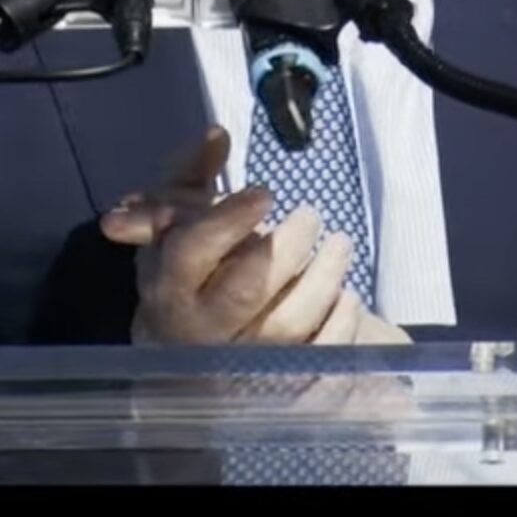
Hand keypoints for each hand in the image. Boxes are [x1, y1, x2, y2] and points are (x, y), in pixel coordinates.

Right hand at [100, 127, 377, 345]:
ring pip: (291, 321)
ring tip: (340, 244)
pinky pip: (322, 353)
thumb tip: (217, 136)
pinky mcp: (283, 381)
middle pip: (249, 287)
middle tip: (310, 215)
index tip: (264, 193)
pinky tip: (345, 294)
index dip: (228, 219)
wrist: (189, 350)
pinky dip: (342, 319)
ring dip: (326, 275)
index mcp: (170, 286)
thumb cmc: (190, 273)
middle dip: (288, 244)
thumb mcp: (177, 223)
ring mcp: (245, 362)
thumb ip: (191, 176)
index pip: (191, 251)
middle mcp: (204, 329)